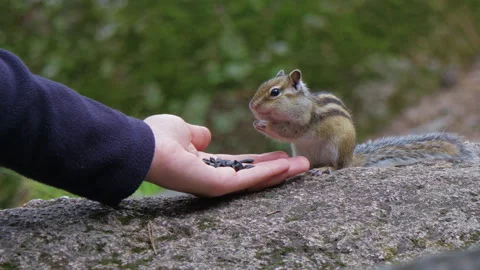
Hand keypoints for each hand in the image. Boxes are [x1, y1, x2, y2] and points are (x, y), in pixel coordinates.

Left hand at [143, 114, 309, 196]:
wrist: (143, 146)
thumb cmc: (158, 137)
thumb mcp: (183, 130)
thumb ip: (197, 134)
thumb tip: (205, 136)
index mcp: (206, 165)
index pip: (239, 165)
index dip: (260, 161)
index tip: (280, 155)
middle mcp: (213, 178)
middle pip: (252, 175)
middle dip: (277, 170)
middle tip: (301, 165)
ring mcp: (215, 184)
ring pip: (254, 181)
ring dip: (280, 173)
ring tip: (303, 166)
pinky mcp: (217, 186)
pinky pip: (247, 181)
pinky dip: (267, 174)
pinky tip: (286, 166)